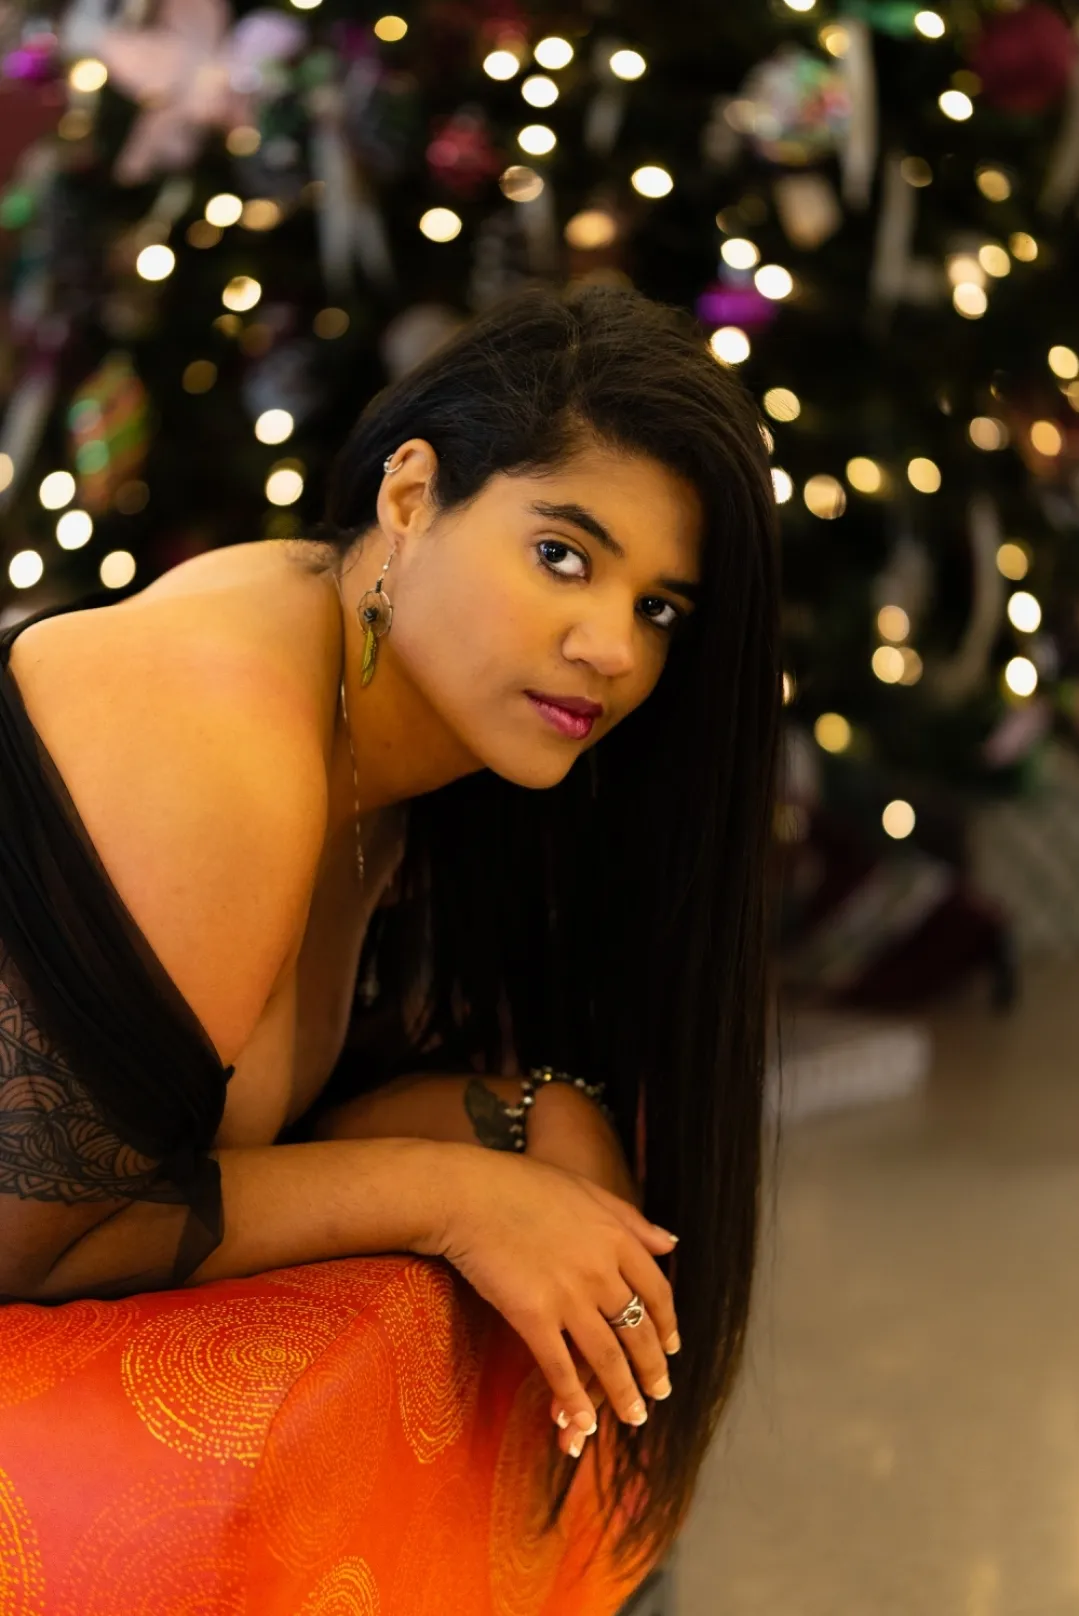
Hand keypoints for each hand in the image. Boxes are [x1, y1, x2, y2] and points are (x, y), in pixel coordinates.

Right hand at [524, 1084, 659, 1454]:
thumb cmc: (519, 1185)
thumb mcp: (586, 1189)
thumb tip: (671, 1243)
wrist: (466, 1194)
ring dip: (623, 1393)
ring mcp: (568, 1295)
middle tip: (660, 1393)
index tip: (672, 1347)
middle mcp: (601, 1270)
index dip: (668, 1324)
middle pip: (638, 1330)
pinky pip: (560, 1367)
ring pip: (607, 1357)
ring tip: (635, 1418)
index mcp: (616, 1238)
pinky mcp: (532, 1316)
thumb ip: (631, 1219)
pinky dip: (573, 1399)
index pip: (657, 1291)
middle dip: (652, 1368)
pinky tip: (582, 1422)